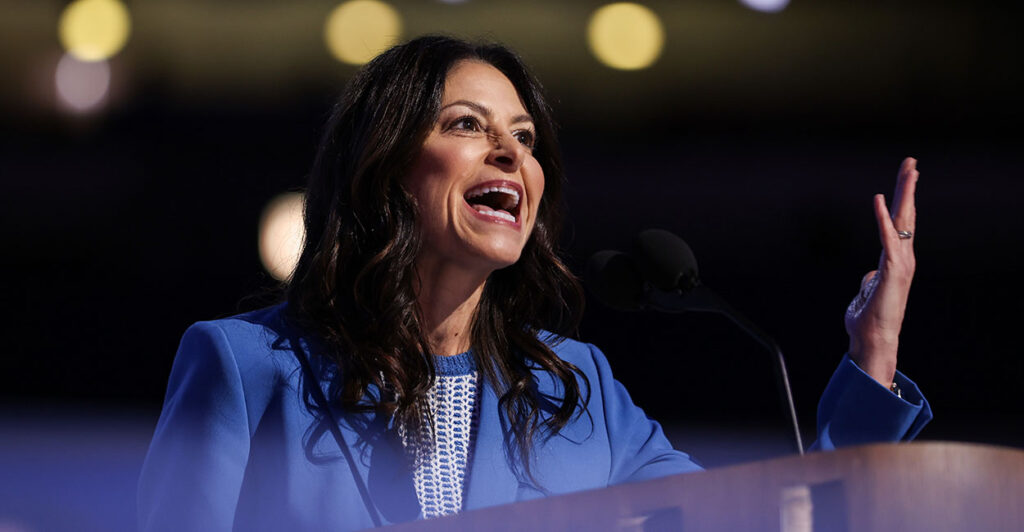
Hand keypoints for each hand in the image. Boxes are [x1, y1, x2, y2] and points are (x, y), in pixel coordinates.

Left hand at [844, 157, 918, 387]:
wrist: (872, 339)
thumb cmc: (868, 319)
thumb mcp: (868, 291)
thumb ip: (871, 278)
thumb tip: (871, 274)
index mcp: (896, 260)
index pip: (900, 224)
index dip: (902, 200)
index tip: (907, 177)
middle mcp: (903, 258)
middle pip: (906, 216)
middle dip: (908, 188)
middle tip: (911, 162)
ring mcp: (900, 264)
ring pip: (902, 222)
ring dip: (904, 195)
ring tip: (909, 171)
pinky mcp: (891, 271)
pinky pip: (886, 240)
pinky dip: (881, 220)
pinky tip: (878, 200)